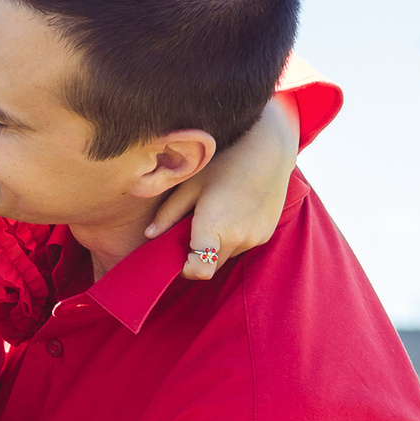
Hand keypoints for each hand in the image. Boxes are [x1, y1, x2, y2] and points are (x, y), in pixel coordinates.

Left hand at [145, 89, 299, 280]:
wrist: (269, 150)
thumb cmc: (224, 161)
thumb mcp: (191, 184)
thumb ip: (169, 213)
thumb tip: (150, 234)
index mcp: (215, 227)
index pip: (200, 270)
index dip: (187, 268)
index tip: (181, 255)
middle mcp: (238, 238)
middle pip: (211, 265)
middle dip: (198, 255)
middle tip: (191, 230)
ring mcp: (255, 238)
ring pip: (226, 256)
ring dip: (216, 246)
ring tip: (214, 215)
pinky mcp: (266, 234)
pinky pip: (242, 246)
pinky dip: (233, 237)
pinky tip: (232, 212)